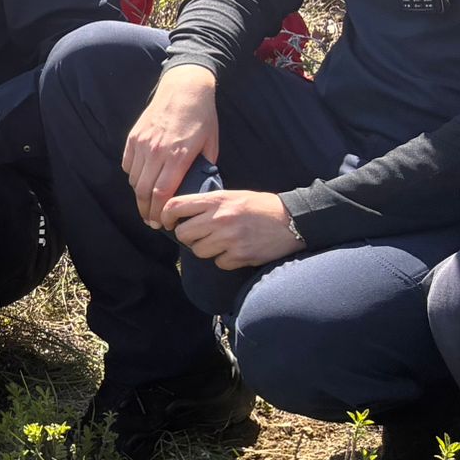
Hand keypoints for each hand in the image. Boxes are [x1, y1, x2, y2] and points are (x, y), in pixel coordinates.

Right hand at [123, 66, 219, 227]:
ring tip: (147, 202)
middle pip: (144, 191)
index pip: (163, 194)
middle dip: (146, 210)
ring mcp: (142, 144)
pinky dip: (132, 176)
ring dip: (140, 194)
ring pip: (134, 179)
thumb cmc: (202, 116)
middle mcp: (157, 152)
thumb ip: (204, 167)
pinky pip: (127, 164)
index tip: (162, 224)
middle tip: (151, 221)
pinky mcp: (133, 138)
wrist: (184, 88)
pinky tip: (142, 179)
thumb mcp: (211, 143)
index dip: (160, 213)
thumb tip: (198, 187)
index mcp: (179, 156)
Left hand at [158, 190, 301, 271]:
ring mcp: (230, 238)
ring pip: (198, 251)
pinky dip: (225, 260)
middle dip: (187, 237)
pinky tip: (237, 250)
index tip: (167, 222)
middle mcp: (220, 218)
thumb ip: (208, 204)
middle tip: (198, 235)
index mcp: (217, 200)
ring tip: (222, 242)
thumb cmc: (261, 207)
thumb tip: (179, 215)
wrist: (293, 220)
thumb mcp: (233, 196)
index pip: (175, 206)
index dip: (165, 216)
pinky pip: (219, 263)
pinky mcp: (240, 255)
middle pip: (182, 234)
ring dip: (206, 249)